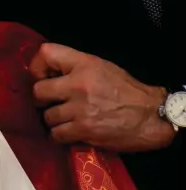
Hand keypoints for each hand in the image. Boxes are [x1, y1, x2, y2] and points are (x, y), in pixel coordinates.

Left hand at [29, 43, 172, 151]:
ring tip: (66, 120)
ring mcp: (80, 108)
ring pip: (46, 116)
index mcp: (84, 64)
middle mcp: (79, 84)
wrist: (152, 117)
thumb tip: (46, 74)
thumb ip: (74, 68)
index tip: (42, 78)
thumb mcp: (102, 68)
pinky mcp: (83, 129)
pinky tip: (70, 132)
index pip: (46, 53)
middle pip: (38, 91)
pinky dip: (60, 136)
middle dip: (42, 100)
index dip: (37, 67)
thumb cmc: (127, 92)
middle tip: (51, 104)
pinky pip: (55, 134)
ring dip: (53, 121)